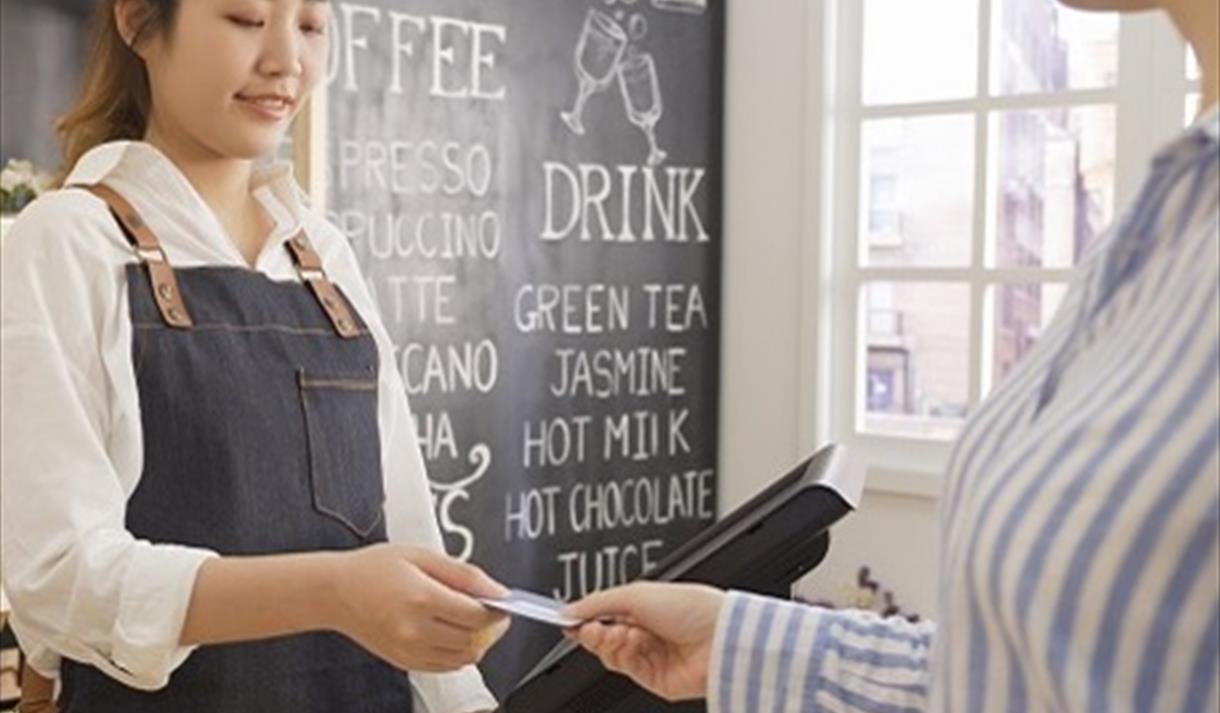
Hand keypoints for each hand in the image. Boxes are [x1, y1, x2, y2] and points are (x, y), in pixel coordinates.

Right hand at [330, 544, 510, 672]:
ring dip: (479, 642)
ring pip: (463, 658)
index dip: (498, 610)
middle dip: (492, 627)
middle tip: (493, 611)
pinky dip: (460, 654)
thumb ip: (464, 574)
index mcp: (422, 598)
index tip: (503, 602)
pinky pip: (446, 666)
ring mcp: (409, 650)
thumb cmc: (374, 569)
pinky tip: (456, 634)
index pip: (477, 616)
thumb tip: (496, 590)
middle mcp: (415, 629)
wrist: (336, 592)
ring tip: (475, 622)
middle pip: (474, 640)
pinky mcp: (404, 662)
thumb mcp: (422, 556)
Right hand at [562, 582, 725, 701]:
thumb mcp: (635, 594)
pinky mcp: (656, 679)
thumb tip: (568, 610)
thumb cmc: (691, 606)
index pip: (604, 615)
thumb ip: (597, 603)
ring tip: (623, 633)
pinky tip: (633, 643)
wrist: (719, 636)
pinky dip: (624, 656)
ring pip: (612, 655)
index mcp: (646, 607)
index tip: (568, 618)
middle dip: (595, 631)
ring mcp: (652, 656)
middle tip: (593, 627)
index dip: (586, 618)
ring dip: (610, 643)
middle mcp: (648, 631)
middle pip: (604, 638)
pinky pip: (627, 670)